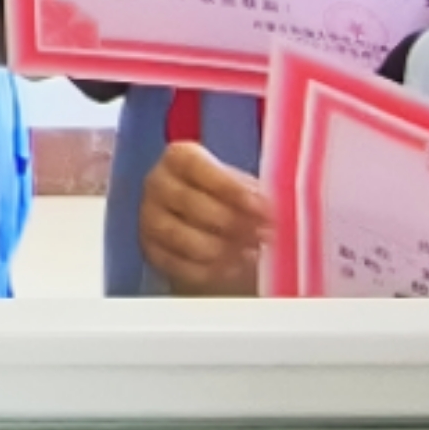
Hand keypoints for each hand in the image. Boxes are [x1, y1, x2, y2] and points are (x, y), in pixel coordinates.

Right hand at [134, 140, 274, 297]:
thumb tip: (279, 209)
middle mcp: (157, 184)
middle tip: (264, 236)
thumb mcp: (244, 188)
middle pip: (189, 202)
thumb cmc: (229, 202)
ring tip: (252, 254)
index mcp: (179, 158)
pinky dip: (209, 270)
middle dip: (232, 223)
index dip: (229, 187)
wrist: (209, 231)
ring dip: (222, 249)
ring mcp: (149, 219)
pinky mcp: (152, 252)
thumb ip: (256, 193)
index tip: (261, 208)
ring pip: (181, 237)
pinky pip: (178, 264)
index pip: (194, 165)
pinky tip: (233, 268)